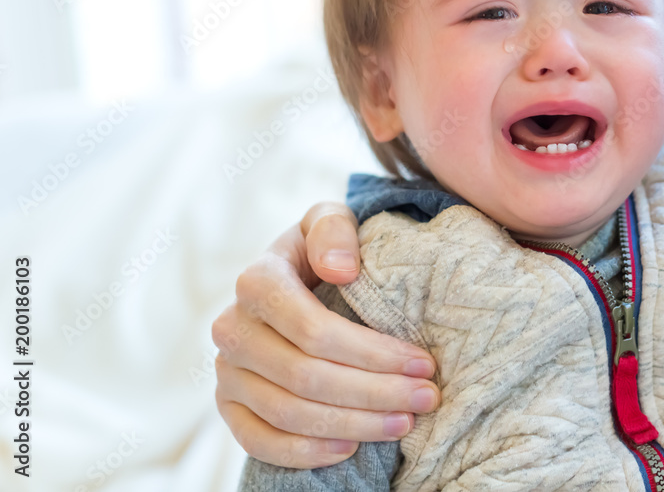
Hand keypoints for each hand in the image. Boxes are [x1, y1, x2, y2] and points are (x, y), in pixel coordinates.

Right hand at [212, 203, 440, 467]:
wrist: (293, 280)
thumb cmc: (324, 251)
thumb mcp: (330, 221)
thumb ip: (334, 229)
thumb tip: (340, 269)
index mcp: (257, 281)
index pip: (314, 330)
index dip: (372, 352)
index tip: (423, 361)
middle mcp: (232, 328)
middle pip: (306, 377)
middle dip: (375, 392)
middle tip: (426, 398)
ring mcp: (227, 371)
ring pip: (289, 413)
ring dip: (354, 424)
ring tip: (404, 423)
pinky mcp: (229, 406)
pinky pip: (260, 442)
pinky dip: (306, 452)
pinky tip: (352, 447)